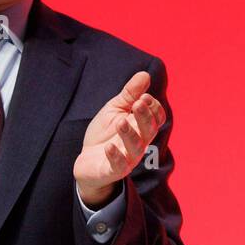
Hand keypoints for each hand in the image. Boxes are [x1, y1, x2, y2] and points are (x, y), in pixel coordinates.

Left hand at [73, 71, 165, 206]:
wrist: (87, 160)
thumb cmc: (105, 133)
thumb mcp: (115, 109)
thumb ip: (130, 94)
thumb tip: (145, 74)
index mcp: (142, 127)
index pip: (156, 118)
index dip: (153, 108)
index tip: (144, 96)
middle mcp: (139, 143)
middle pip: (149, 130)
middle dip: (145, 117)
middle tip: (137, 103)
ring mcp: (128, 158)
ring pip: (136, 147)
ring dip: (130, 134)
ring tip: (121, 122)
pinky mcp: (113, 170)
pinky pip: (118, 165)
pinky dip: (115, 156)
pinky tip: (109, 147)